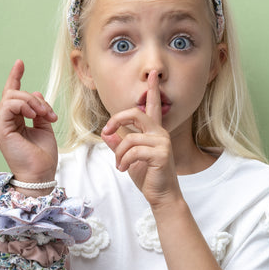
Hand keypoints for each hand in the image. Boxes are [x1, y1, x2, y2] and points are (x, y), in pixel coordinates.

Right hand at [0, 60, 57, 182]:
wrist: (41, 172)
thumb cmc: (43, 154)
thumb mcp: (45, 127)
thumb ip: (40, 110)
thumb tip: (36, 93)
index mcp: (15, 120)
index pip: (13, 94)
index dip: (16, 77)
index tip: (20, 62)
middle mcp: (6, 120)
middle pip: (15, 93)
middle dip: (35, 98)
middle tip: (49, 113)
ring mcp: (1, 124)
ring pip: (12, 97)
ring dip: (32, 102)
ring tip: (44, 115)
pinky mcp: (0, 128)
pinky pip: (9, 105)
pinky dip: (24, 105)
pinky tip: (34, 115)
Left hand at [101, 71, 181, 207]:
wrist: (161, 195)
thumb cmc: (148, 176)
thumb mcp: (128, 158)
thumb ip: (118, 144)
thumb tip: (107, 134)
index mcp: (154, 131)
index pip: (153, 106)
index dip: (153, 89)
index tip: (153, 74)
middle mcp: (160, 133)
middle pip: (135, 113)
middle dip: (116, 120)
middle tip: (106, 131)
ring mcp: (162, 142)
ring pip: (129, 138)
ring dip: (119, 153)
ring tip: (119, 164)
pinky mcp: (161, 154)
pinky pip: (133, 151)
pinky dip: (123, 161)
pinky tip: (124, 169)